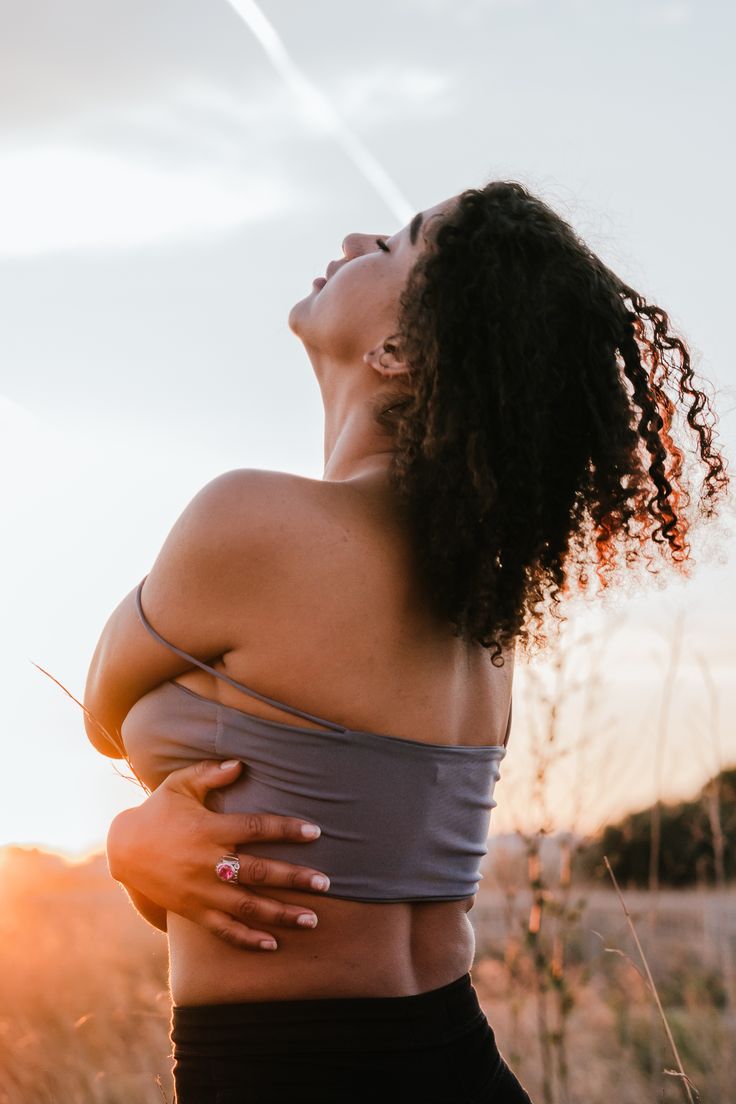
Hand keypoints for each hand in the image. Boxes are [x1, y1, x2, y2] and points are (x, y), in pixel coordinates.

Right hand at [106, 759, 330, 950]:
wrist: (124, 849)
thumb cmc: (159, 811)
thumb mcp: (179, 785)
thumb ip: (210, 773)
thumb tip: (240, 763)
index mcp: (209, 829)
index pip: (256, 828)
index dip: (286, 829)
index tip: (315, 832)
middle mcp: (208, 862)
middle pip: (258, 871)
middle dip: (293, 878)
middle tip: (326, 883)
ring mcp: (201, 891)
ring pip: (247, 906)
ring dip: (281, 913)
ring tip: (312, 919)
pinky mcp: (193, 911)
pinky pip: (223, 929)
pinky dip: (247, 939)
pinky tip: (273, 945)